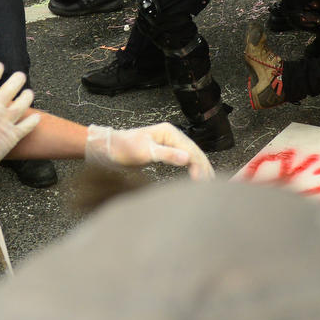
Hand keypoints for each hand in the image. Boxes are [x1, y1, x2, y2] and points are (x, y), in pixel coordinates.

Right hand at [0, 63, 40, 175]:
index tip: (0, 66)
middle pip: (12, 86)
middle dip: (18, 79)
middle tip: (20, 76)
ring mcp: (5, 121)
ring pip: (23, 103)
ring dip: (28, 96)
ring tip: (29, 93)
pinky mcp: (12, 136)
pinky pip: (27, 126)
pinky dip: (33, 121)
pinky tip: (36, 117)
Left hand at [85, 123, 213, 179]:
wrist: (108, 148)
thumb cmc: (123, 148)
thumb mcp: (145, 152)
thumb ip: (167, 155)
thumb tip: (188, 159)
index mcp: (170, 133)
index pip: (192, 151)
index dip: (199, 167)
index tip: (201, 182)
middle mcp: (173, 136)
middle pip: (195, 153)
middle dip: (205, 169)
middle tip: (211, 187)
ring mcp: (170, 143)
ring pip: (192, 156)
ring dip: (201, 169)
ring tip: (209, 184)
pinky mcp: (166, 151)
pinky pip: (185, 159)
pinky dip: (193, 168)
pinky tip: (197, 177)